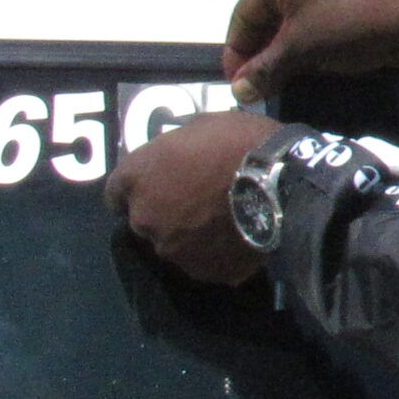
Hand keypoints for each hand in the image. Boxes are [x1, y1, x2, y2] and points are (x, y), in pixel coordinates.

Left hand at [106, 110, 283, 284]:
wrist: (283, 183)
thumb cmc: (238, 142)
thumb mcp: (199, 127)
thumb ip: (175, 151)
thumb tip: (178, 160)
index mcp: (137, 177)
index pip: (115, 193)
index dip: (138, 187)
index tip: (156, 183)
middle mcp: (144, 219)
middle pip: (144, 221)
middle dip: (164, 212)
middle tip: (197, 199)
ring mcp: (173, 250)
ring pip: (174, 245)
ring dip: (189, 235)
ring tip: (222, 221)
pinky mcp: (204, 271)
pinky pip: (205, 261)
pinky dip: (216, 252)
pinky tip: (238, 236)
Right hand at [221, 0, 398, 102]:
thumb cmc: (352, 27)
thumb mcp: (303, 49)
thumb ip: (266, 69)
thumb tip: (237, 93)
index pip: (244, 13)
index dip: (236, 51)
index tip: (235, 84)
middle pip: (264, 15)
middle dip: (258, 52)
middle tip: (254, 87)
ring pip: (287, 20)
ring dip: (279, 51)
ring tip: (275, 82)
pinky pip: (309, 19)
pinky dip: (301, 42)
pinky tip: (300, 66)